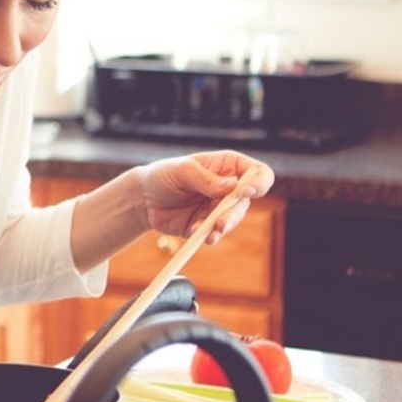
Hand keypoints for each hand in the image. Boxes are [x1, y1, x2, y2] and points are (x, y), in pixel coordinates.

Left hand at [137, 151, 274, 244]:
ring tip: (210, 233)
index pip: (258, 172)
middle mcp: (228, 187)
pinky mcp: (208, 225)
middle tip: (221, 222)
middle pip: (247, 201)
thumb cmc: (163, 175)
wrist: (143, 199)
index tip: (246, 192)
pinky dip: (210, 235)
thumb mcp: (182, 171)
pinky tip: (199, 235)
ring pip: (233, 219)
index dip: (259, 182)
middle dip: (234, 213)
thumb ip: (206, 179)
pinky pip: (216, 233)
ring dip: (223, 227)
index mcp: (228, 166)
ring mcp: (219, 207)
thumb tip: (232, 186)